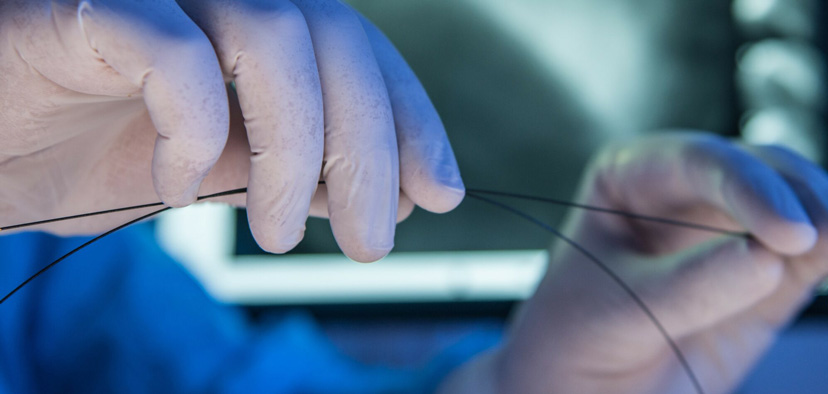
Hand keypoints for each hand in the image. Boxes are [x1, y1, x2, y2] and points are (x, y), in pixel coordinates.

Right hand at [0, 0, 462, 261]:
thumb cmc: (85, 153)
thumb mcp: (218, 174)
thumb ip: (298, 172)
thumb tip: (389, 194)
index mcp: (253, 27)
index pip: (361, 54)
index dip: (412, 120)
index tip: (438, 194)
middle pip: (336, 40)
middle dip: (370, 148)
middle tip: (371, 244)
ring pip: (273, 33)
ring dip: (296, 148)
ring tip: (275, 235)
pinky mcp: (89, 7)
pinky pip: (174, 52)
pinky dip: (195, 129)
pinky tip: (175, 189)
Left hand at [440, 133, 827, 392]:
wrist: (576, 390)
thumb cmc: (572, 339)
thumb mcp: (616, 312)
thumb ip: (688, 287)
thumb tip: (766, 258)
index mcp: (630, 175)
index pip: (697, 161)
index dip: (749, 187)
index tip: (787, 232)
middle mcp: (683, 190)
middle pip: (760, 171)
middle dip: (806, 200)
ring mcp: (726, 229)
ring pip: (797, 205)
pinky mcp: (763, 274)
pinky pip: (811, 256)